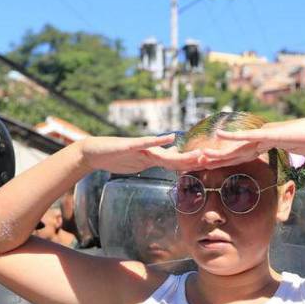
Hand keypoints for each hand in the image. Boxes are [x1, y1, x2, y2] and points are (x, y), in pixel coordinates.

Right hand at [80, 134, 200, 174]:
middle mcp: (149, 152)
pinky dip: (157, 141)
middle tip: (212, 159)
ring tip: (198, 153)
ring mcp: (140, 149)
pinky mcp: (129, 145)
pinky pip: (145, 143)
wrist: (92, 153)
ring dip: (182, 154)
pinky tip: (169, 138)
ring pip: (164, 153)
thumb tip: (171, 156)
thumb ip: (154, 160)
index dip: (191, 165)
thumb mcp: (138, 162)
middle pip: (175, 159)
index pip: (176, 164)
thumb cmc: (115, 157)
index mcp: (152, 159)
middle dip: (193, 160)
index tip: (209, 166)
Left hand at [194, 118, 304, 168]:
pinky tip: (220, 134)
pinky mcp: (269, 133)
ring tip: (201, 154)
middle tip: (197, 164)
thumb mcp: (295, 153)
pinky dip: (234, 136)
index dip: (225, 162)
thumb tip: (292, 159)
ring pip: (236, 146)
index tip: (210, 167)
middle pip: (233, 153)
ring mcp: (263, 135)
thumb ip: (289, 155)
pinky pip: (248, 136)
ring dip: (219, 151)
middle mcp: (259, 140)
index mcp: (263, 146)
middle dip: (215, 159)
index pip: (240, 157)